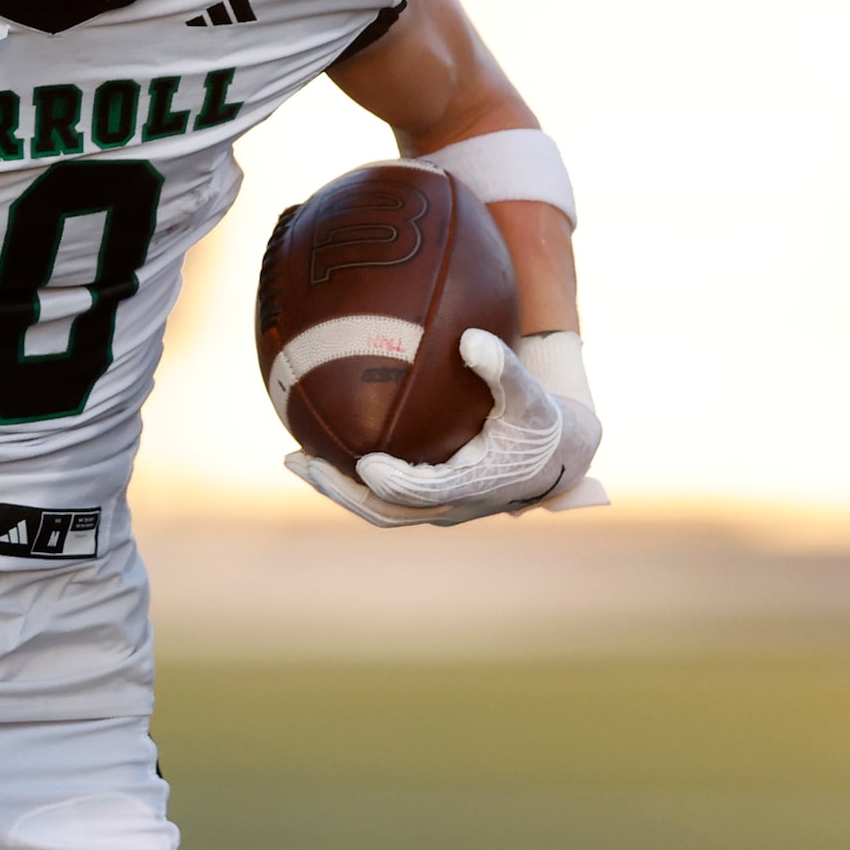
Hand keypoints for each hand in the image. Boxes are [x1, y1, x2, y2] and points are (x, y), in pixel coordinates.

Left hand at [288, 329, 604, 526]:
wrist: (554, 456)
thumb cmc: (540, 421)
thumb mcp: (532, 395)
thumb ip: (505, 369)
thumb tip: (470, 339)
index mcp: (474, 486)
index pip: (426, 492)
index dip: (395, 482)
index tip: (365, 463)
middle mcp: (450, 506)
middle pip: (385, 510)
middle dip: (342, 491)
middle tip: (304, 463)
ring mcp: (434, 508)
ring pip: (375, 508)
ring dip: (334, 488)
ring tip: (294, 459)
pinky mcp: (424, 500)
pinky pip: (378, 496)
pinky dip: (346, 478)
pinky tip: (314, 448)